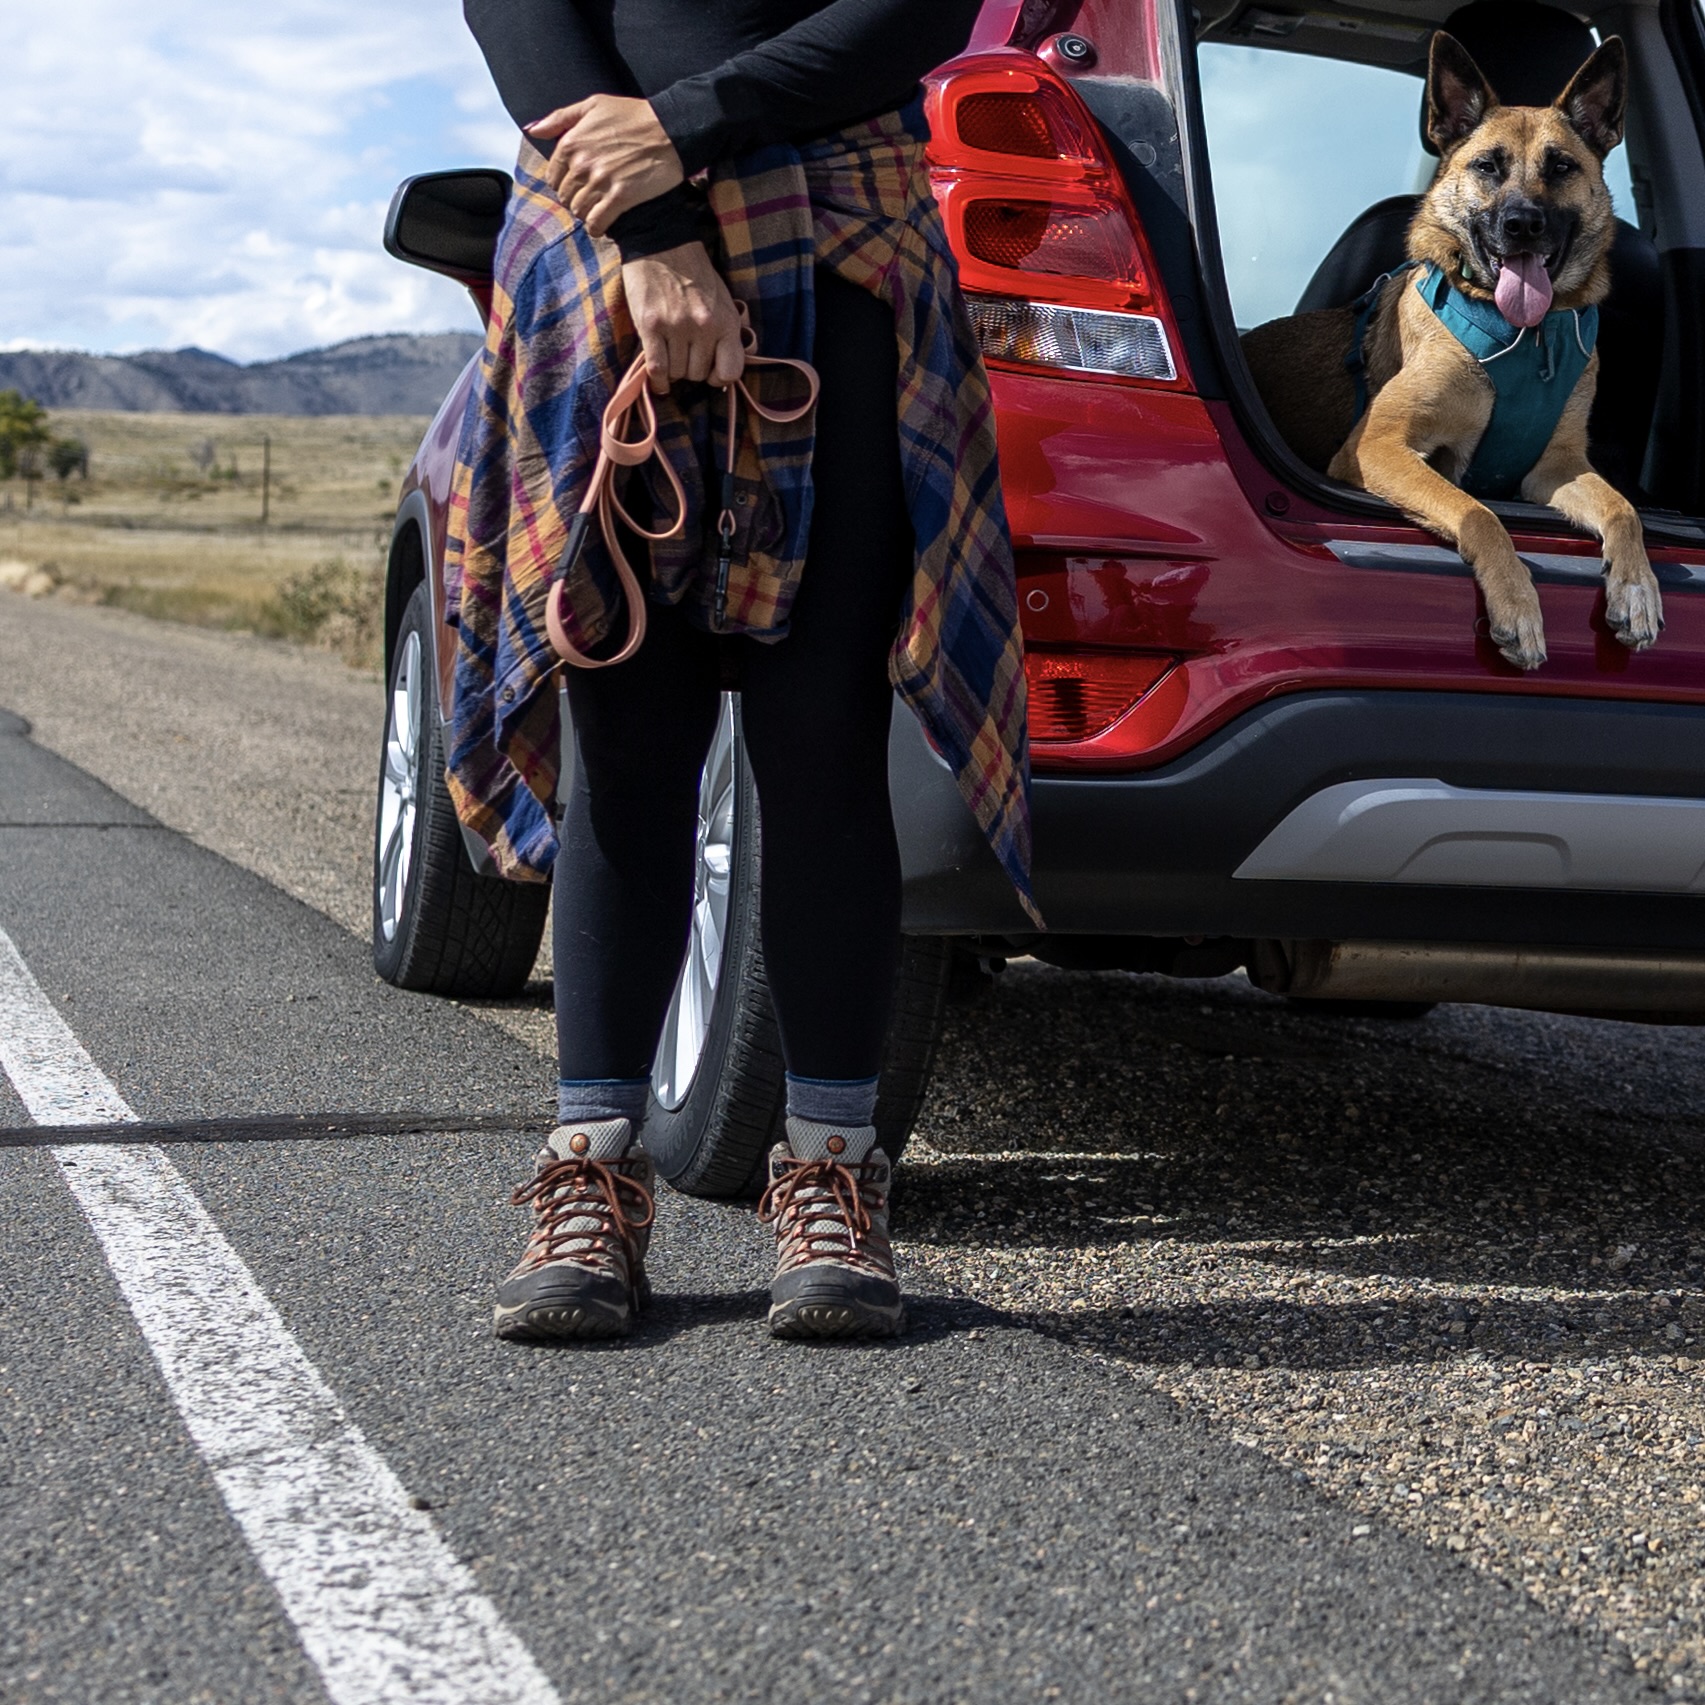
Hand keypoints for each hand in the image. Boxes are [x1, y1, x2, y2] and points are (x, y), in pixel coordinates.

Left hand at [528, 94, 683, 235]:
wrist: (670, 129)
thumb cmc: (633, 115)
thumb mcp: (593, 105)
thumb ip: (560, 118)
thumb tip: (532, 130)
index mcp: (571, 143)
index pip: (553, 177)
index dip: (564, 183)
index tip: (578, 184)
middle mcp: (582, 164)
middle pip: (566, 197)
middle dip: (575, 199)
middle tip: (590, 197)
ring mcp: (601, 182)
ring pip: (579, 211)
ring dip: (586, 213)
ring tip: (598, 208)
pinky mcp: (620, 197)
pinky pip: (597, 223)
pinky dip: (597, 227)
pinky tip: (602, 225)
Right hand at [621, 245, 746, 393]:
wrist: (662, 245)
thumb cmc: (695, 276)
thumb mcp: (723, 302)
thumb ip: (726, 333)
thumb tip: (722, 371)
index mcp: (726, 321)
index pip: (730, 372)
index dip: (719, 377)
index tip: (710, 371)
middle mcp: (704, 326)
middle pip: (698, 374)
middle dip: (691, 368)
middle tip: (684, 353)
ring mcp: (676, 326)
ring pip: (677, 373)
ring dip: (673, 370)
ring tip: (670, 354)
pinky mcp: (651, 325)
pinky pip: (657, 369)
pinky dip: (658, 379)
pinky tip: (659, 379)